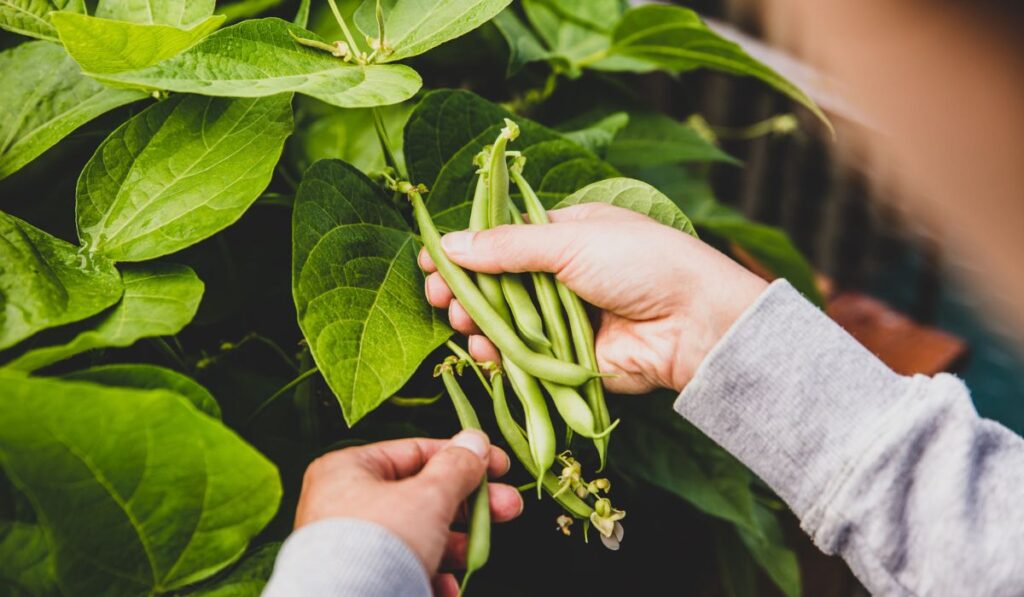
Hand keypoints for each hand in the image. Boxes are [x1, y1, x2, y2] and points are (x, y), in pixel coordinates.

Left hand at [294, 431, 521, 595]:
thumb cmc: (380, 543)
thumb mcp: (429, 496)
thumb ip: (457, 467)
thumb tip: (476, 440)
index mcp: (349, 469)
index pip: (416, 452)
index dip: (463, 456)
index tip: (500, 466)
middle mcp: (344, 503)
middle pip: (421, 494)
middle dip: (470, 505)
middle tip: (509, 507)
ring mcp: (351, 544)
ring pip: (416, 535)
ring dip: (455, 544)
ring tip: (482, 553)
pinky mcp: (360, 577)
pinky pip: (402, 567)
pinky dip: (429, 574)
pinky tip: (447, 587)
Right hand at [418, 203, 766, 392]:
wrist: (694, 322)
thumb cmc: (642, 263)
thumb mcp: (571, 242)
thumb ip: (507, 247)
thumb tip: (450, 244)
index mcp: (565, 235)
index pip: (501, 240)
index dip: (465, 250)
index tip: (429, 261)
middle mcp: (560, 275)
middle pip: (495, 284)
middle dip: (462, 290)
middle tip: (436, 296)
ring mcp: (563, 318)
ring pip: (504, 322)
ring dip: (475, 322)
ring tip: (460, 322)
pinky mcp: (567, 358)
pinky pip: (523, 357)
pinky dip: (499, 356)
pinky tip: (481, 350)